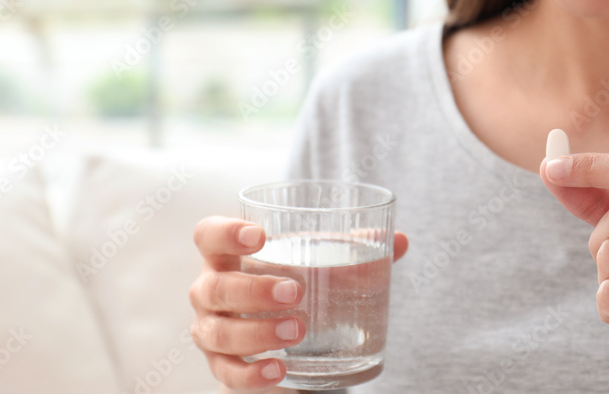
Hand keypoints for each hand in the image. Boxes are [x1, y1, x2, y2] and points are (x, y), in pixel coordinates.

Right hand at [189, 216, 408, 392]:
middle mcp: (210, 289)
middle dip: (253, 290)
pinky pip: (228, 374)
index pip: (208, 235)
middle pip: (213, 286)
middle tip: (296, 292)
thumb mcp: (324, 264)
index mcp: (228, 254)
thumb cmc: (300, 283)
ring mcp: (211, 329)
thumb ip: (358, 252)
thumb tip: (400, 241)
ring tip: (297, 330)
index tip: (259, 236)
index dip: (225, 233)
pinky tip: (279, 370)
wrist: (290, 333)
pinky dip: (252, 374)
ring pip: (217, 332)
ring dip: (257, 332)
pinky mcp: (223, 366)